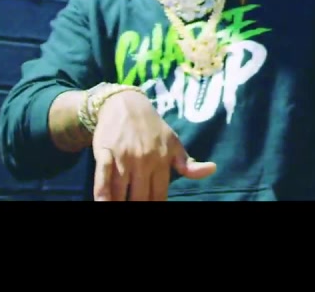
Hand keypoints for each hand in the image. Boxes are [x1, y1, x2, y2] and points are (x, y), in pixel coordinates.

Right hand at [90, 90, 215, 200]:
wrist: (126, 103)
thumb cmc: (152, 127)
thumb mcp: (173, 142)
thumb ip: (188, 163)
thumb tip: (213, 169)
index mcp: (162, 160)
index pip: (159, 195)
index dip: (155, 206)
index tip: (150, 211)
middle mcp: (144, 160)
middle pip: (139, 197)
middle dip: (138, 206)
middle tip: (135, 208)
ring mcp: (124, 156)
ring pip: (120, 190)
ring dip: (119, 203)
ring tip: (118, 210)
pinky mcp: (105, 151)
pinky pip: (103, 175)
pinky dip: (101, 191)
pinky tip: (102, 202)